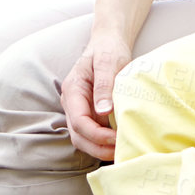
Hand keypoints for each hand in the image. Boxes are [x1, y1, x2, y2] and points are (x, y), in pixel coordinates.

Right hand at [62, 32, 132, 160]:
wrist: (108, 43)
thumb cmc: (108, 49)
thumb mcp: (108, 62)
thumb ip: (104, 85)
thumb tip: (103, 111)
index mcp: (73, 90)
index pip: (79, 122)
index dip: (97, 135)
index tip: (117, 138)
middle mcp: (71, 103)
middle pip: (79, 136)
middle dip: (98, 148)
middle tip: (121, 151)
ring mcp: (79, 110)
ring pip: (84, 139)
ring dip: (101, 149)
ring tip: (122, 150)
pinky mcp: (89, 114)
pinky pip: (92, 135)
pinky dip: (104, 143)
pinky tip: (119, 144)